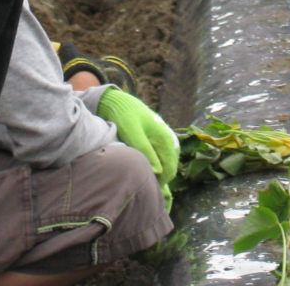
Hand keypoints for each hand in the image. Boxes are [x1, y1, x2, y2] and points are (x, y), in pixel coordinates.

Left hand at [94, 85, 178, 208]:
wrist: (120, 102)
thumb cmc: (125, 117)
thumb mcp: (133, 134)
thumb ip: (146, 151)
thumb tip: (158, 172)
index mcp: (166, 139)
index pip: (170, 170)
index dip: (160, 183)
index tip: (145, 188)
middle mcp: (169, 139)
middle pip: (169, 167)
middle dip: (160, 178)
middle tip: (142, 184)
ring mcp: (164, 138)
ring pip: (166, 163)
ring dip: (157, 172)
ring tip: (142, 176)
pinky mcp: (158, 138)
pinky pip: (161, 157)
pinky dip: (155, 164)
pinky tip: (143, 166)